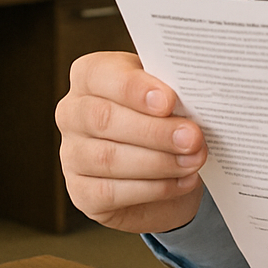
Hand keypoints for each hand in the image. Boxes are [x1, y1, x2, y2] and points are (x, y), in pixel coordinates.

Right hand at [55, 50, 206, 233]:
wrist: (165, 167)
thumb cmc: (165, 117)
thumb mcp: (170, 95)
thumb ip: (173, 92)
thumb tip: (195, 99)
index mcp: (91, 76)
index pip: (100, 75)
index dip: (134, 88)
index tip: (169, 101)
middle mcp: (72, 113)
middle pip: (104, 119)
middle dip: (155, 131)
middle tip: (192, 138)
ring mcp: (72, 154)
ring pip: (109, 159)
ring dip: (160, 162)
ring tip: (194, 160)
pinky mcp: (81, 192)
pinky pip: (112, 192)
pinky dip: (154, 188)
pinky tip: (183, 181)